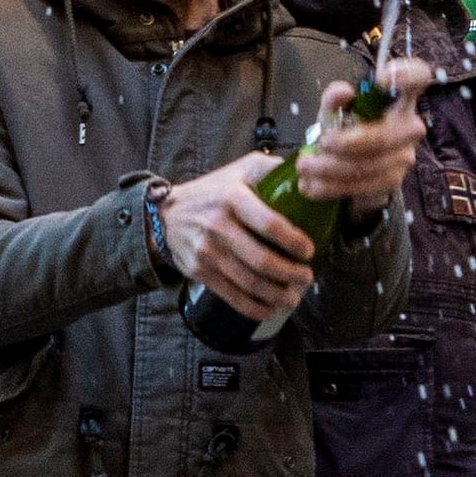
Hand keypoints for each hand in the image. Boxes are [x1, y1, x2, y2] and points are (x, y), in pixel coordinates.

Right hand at [159, 150, 320, 326]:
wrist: (166, 215)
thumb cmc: (213, 192)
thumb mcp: (240, 170)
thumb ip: (271, 169)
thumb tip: (307, 172)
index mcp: (232, 198)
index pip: (268, 223)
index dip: (293, 241)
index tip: (309, 251)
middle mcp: (218, 225)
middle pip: (261, 260)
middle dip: (291, 274)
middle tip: (307, 276)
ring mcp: (207, 252)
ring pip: (249, 283)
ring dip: (277, 295)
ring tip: (294, 296)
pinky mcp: (200, 272)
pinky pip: (233, 296)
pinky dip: (256, 307)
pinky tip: (272, 308)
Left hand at [294, 57, 435, 210]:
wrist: (351, 167)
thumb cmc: (346, 128)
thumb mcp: (335, 111)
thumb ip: (334, 98)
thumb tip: (344, 91)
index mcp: (400, 99)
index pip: (419, 78)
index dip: (407, 74)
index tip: (381, 79)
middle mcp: (410, 127)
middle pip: (382, 137)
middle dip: (345, 143)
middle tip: (319, 142)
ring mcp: (404, 157)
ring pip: (366, 166)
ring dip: (329, 168)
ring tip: (303, 166)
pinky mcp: (392, 182)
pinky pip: (360, 186)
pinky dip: (329, 186)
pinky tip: (309, 185)